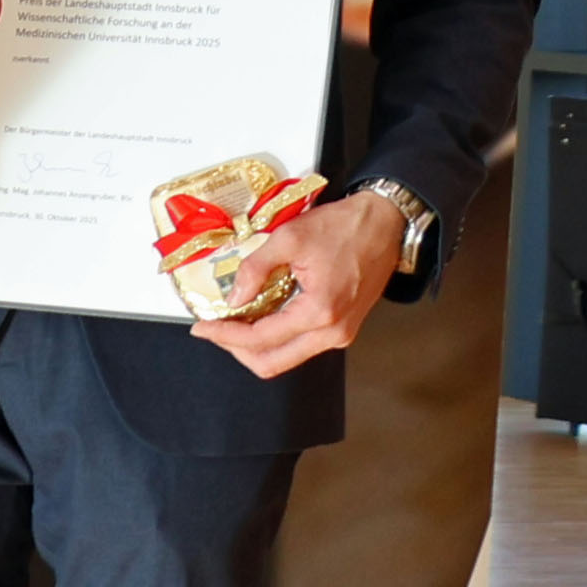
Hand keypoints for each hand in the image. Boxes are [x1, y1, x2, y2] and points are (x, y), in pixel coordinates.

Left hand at [197, 186, 406, 377]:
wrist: (386, 224)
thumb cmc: (343, 227)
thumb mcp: (289, 238)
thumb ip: (255, 269)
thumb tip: (233, 298)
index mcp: (320, 312)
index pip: (260, 339)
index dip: (224, 336)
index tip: (200, 327)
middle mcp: (333, 333)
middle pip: (272, 363)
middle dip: (236, 349)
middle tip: (214, 329)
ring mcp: (341, 334)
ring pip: (286, 358)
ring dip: (255, 346)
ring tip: (231, 323)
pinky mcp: (344, 327)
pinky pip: (301, 345)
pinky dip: (275, 338)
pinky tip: (259, 317)